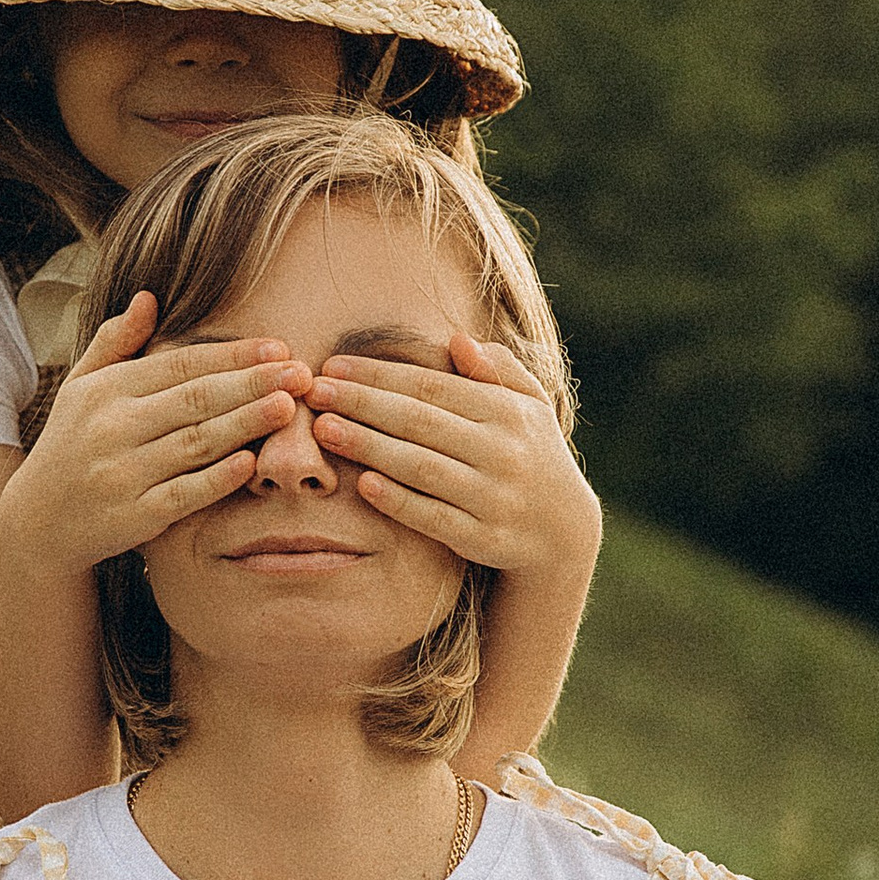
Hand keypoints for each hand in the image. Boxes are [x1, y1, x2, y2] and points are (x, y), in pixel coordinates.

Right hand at [0, 292, 311, 573]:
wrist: (39, 522)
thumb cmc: (71, 445)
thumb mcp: (81, 387)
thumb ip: (115, 342)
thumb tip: (149, 297)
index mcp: (106, 390)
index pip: (180, 364)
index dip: (232, 355)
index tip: (278, 347)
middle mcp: (113, 428)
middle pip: (195, 399)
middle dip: (253, 383)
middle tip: (301, 372)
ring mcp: (123, 474)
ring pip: (196, 443)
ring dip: (246, 423)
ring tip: (289, 407)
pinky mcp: (134, 517)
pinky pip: (185, 494)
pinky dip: (219, 479)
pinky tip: (252, 463)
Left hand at [309, 335, 603, 581]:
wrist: (564, 532)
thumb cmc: (531, 454)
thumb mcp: (529, 405)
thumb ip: (497, 369)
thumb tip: (456, 340)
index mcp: (508, 412)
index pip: (432, 386)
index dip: (379, 374)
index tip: (333, 366)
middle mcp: (503, 451)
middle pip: (420, 422)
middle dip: (362, 403)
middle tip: (314, 391)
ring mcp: (494, 497)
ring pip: (421, 467)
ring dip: (369, 447)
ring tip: (324, 430)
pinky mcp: (484, 539)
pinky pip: (434, 518)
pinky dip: (399, 501)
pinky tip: (363, 484)